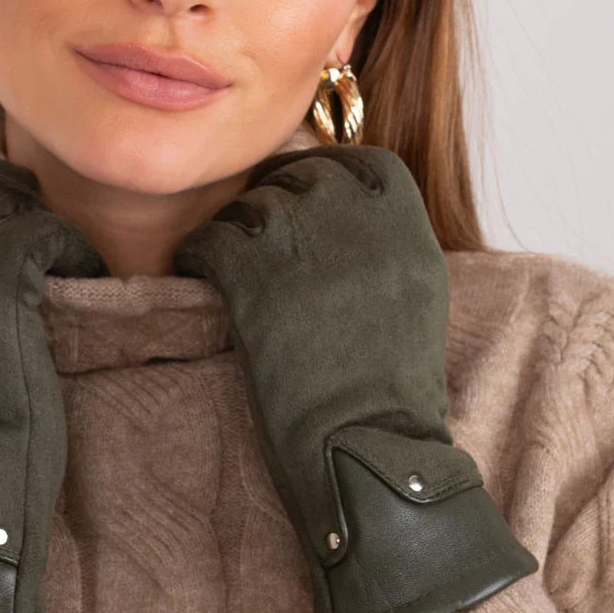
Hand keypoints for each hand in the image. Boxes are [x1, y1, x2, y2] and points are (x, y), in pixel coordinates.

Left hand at [174, 143, 537, 612]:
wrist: (369, 451)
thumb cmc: (392, 392)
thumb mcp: (415, 296)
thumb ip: (386, 241)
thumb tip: (341, 208)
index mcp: (406, 225)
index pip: (356, 162)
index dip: (322, 178)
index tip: (303, 206)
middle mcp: (356, 222)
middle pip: (297, 177)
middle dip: (275, 204)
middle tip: (259, 245)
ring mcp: (302, 246)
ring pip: (249, 205)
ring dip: (236, 231)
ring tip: (233, 270)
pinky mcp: (253, 280)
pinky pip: (210, 240)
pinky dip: (198, 255)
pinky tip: (198, 277)